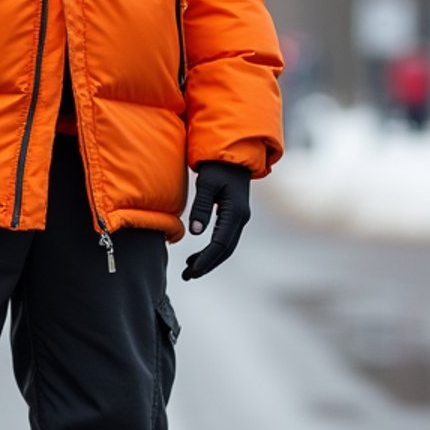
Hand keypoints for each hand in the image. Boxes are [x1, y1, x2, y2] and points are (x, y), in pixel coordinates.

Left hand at [181, 160, 251, 279]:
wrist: (233, 153)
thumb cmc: (217, 166)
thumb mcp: (206, 183)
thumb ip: (202, 207)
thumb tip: (196, 232)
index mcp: (235, 212)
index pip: (220, 243)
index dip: (206, 259)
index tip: (192, 270)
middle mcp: (241, 218)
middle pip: (225, 250)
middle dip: (207, 265)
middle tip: (188, 276)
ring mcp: (240, 217)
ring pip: (226, 246)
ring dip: (209, 260)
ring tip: (190, 270)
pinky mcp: (235, 215)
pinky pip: (225, 239)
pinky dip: (212, 250)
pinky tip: (197, 255)